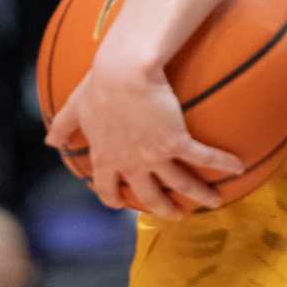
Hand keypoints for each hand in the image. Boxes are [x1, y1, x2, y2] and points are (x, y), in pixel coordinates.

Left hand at [46, 58, 235, 218]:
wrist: (124, 71)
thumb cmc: (99, 83)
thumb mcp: (75, 105)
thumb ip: (64, 125)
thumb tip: (49, 139)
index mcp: (106, 156)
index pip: (106, 187)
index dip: (112, 198)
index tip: (119, 203)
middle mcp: (130, 163)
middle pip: (147, 195)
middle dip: (161, 209)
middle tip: (173, 215)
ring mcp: (154, 156)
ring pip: (180, 185)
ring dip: (198, 196)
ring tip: (213, 203)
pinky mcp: (176, 141)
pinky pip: (203, 158)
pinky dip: (221, 164)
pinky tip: (237, 168)